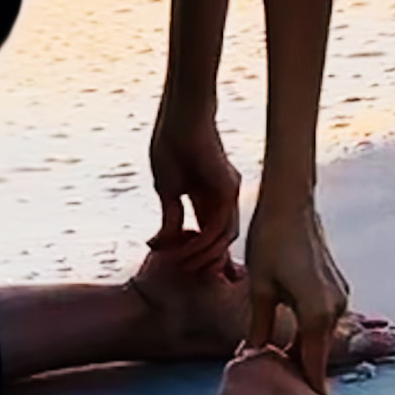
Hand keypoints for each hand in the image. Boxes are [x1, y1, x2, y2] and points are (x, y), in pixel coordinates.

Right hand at [148, 105, 240, 277]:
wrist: (178, 121)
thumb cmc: (170, 146)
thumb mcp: (166, 190)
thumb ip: (170, 216)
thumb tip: (165, 242)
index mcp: (207, 197)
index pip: (206, 233)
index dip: (194, 253)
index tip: (174, 265)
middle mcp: (222, 199)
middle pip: (219, 240)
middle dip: (202, 261)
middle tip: (182, 273)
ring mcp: (228, 194)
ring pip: (222, 238)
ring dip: (202, 255)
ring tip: (180, 265)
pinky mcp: (229, 189)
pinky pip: (220, 225)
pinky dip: (203, 242)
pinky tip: (185, 249)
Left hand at [243, 196, 351, 390]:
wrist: (290, 201)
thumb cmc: (270, 241)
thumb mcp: (258, 290)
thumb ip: (260, 329)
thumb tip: (252, 358)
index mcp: (317, 316)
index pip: (313, 367)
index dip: (302, 391)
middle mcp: (336, 310)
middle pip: (317, 353)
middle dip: (297, 369)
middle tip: (274, 388)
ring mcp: (340, 296)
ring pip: (319, 335)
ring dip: (300, 346)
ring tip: (273, 359)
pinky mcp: (336, 286)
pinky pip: (322, 317)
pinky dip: (307, 328)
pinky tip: (285, 330)